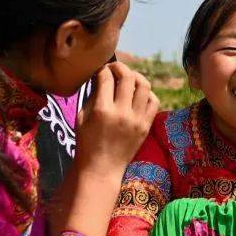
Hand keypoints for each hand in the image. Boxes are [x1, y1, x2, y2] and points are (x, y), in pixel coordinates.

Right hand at [75, 62, 158, 176]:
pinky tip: (139, 94)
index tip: (101, 70)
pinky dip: (147, 93)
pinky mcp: (146, 125)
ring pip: (144, 85)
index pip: (106, 78)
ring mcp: (137, 119)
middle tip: (114, 68)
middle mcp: (122, 112)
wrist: (102, 168)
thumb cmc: (86, 143)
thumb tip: (102, 77)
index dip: (103, 69)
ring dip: (136, 77)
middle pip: (128, 77)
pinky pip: (154, 101)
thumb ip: (92, 95)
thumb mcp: (81, 117)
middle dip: (120, 67)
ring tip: (128, 78)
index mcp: (102, 110)